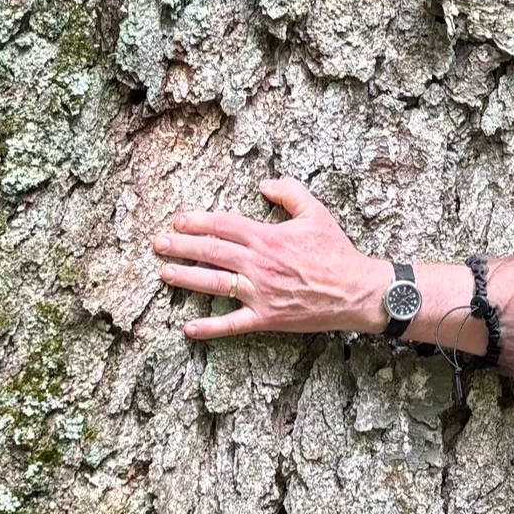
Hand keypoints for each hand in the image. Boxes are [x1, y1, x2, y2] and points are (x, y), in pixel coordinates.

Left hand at [153, 178, 391, 337]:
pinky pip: (232, 325)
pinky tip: (188, 328)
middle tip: (158, 244)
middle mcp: (258, 264)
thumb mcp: (316, 212)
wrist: (355, 291)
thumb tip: (264, 184)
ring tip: (164, 273)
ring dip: (186, 278)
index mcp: (267, 237)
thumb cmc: (336, 252)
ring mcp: (260, 293)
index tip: (178, 220)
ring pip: (214, 284)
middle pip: (210, 252)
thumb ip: (289, 192)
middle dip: (181, 246)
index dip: (197, 221)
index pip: (223, 225)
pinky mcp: (266, 318)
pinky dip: (209, 328)